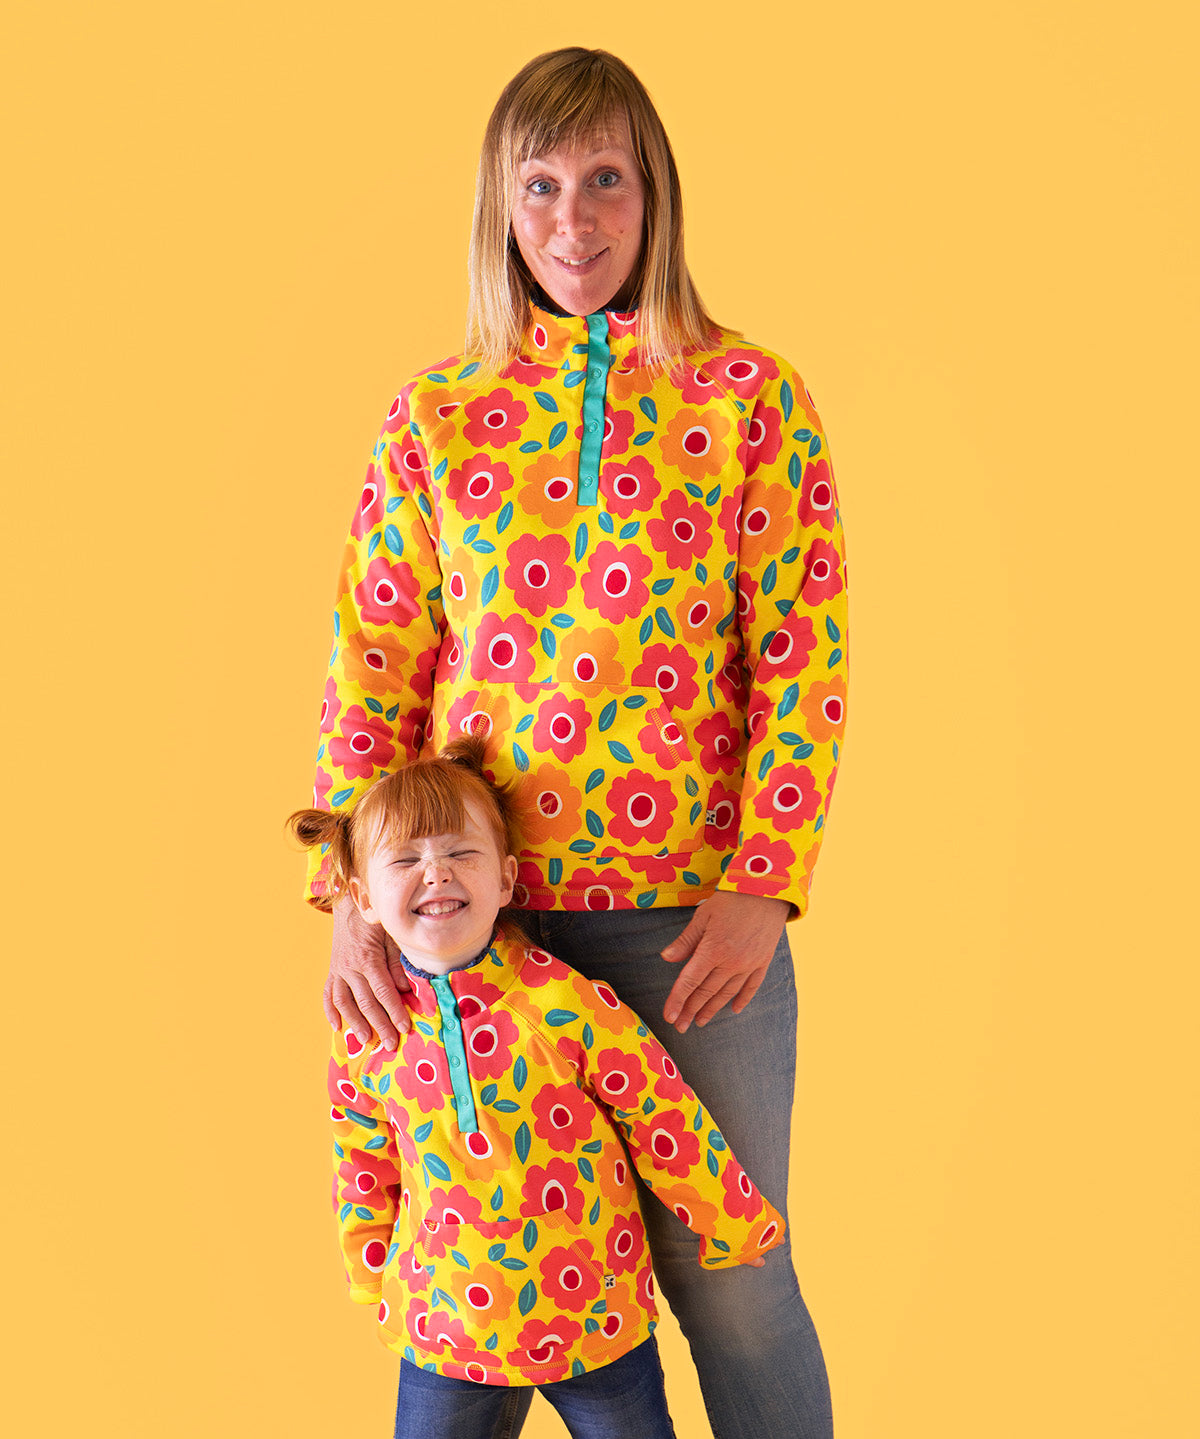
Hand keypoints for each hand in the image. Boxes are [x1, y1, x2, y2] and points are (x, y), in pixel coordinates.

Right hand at [324, 896, 411, 1048]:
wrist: (351, 903)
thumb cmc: (377, 920)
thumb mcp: (391, 936)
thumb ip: (396, 962)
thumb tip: (404, 989)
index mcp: (368, 958)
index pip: (383, 992)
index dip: (394, 1012)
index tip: (405, 1028)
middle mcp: (350, 967)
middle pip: (365, 1002)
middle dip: (379, 1025)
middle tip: (390, 1044)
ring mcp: (338, 970)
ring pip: (344, 1002)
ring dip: (354, 1023)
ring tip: (365, 1040)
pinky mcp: (332, 970)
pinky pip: (328, 993)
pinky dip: (330, 1011)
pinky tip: (336, 1026)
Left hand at [661, 892, 789, 1033]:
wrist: (768, 889)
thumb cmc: (732, 898)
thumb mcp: (703, 915)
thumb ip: (686, 940)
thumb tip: (666, 958)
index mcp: (712, 950)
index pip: (689, 982)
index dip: (677, 1001)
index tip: (669, 1017)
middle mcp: (731, 962)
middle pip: (706, 992)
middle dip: (691, 1010)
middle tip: (680, 1026)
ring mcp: (749, 964)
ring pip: (727, 993)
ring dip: (712, 1009)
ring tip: (700, 1021)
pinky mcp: (763, 961)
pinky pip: (751, 986)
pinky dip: (741, 999)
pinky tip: (733, 1010)